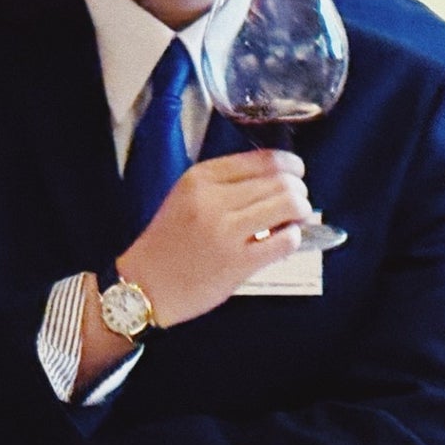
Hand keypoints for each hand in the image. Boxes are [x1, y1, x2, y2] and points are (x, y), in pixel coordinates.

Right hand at [121, 149, 308, 327]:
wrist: (144, 285)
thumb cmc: (167, 243)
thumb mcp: (185, 197)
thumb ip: (223, 184)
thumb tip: (276, 179)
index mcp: (200, 178)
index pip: (263, 159)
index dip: (289, 165)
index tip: (296, 174)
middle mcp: (213, 200)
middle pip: (281, 182)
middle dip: (298, 192)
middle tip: (296, 205)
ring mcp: (226, 231)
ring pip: (289, 206)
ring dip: (300, 213)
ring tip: (292, 222)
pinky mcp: (238, 262)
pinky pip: (286, 241)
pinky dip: (292, 239)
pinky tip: (281, 243)